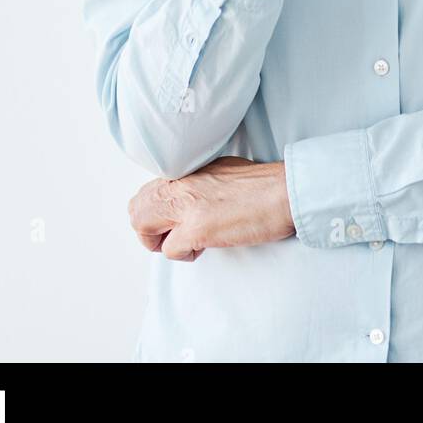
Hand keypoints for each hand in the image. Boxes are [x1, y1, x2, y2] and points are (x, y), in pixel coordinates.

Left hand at [128, 156, 295, 260]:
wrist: (286, 190)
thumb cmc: (264, 184)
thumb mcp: (223, 170)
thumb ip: (200, 182)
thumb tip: (189, 202)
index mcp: (189, 168)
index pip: (149, 189)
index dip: (156, 212)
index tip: (173, 221)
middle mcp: (182, 182)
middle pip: (136, 207)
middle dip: (148, 229)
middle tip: (172, 236)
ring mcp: (187, 205)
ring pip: (142, 225)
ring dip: (161, 242)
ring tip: (188, 243)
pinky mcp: (197, 228)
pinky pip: (170, 250)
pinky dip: (184, 255)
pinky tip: (206, 247)